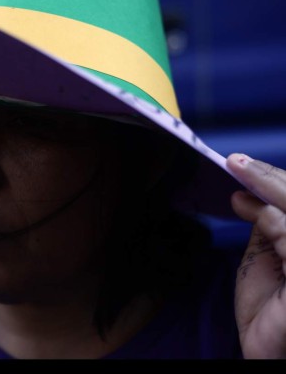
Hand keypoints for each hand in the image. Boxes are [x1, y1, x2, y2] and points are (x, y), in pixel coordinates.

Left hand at [227, 153, 285, 358]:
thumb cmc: (269, 311)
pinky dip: (270, 217)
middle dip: (271, 176)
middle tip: (237, 161)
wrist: (266, 352)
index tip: (243, 165)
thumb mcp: (265, 259)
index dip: (276, 180)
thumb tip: (247, 195)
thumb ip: (266, 227)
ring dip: (268, 186)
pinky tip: (245, 205)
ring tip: (238, 171)